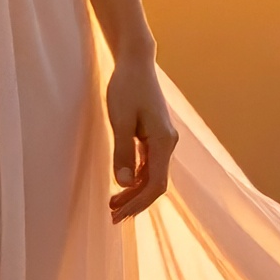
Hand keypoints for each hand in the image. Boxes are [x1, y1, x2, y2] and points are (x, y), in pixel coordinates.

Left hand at [105, 52, 177, 223]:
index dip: (138, 203)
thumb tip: (123, 183)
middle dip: (135, 203)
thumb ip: (122, 152)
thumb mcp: (119, 120)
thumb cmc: (126, 87)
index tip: (118, 214)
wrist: (136, 62)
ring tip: (113, 205)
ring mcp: (163, 140)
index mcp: (163, 141)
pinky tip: (121, 185)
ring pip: (152, 175)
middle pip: (155, 184)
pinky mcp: (155, 135)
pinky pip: (149, 164)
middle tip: (112, 216)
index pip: (156, 184)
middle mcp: (168, 143)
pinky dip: (135, 178)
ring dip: (134, 192)